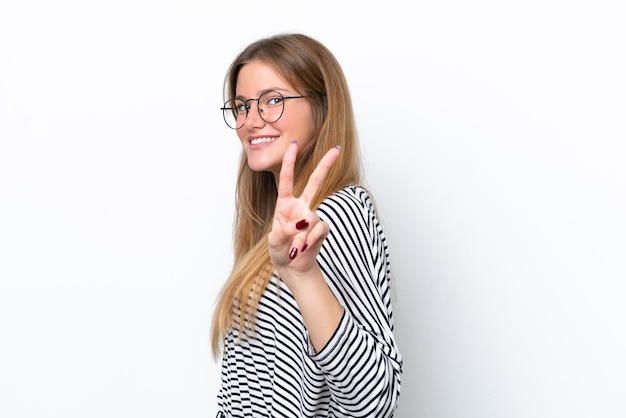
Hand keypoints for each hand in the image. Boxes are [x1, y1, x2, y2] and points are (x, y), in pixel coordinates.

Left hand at [268, 141, 340, 276]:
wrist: (292, 267)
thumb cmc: (280, 250)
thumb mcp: (274, 241)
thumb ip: (285, 230)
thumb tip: (302, 223)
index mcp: (285, 204)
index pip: (287, 179)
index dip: (290, 161)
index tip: (294, 144)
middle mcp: (300, 206)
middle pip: (315, 182)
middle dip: (326, 165)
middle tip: (337, 149)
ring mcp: (312, 217)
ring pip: (312, 218)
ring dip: (302, 235)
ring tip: (295, 248)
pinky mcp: (321, 229)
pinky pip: (320, 230)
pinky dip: (311, 239)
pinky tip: (305, 247)